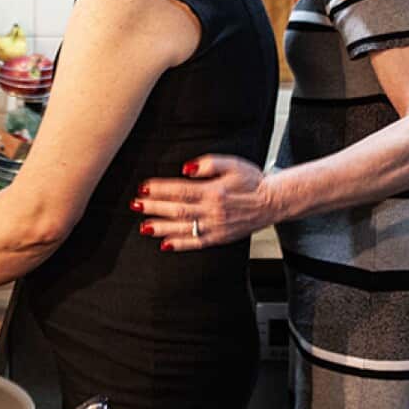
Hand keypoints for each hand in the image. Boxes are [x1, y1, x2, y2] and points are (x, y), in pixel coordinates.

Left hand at [137, 155, 275, 251]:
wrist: (273, 201)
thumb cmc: (252, 180)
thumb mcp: (232, 164)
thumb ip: (209, 163)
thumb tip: (186, 169)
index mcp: (214, 191)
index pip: (181, 190)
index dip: (160, 189)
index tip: (144, 188)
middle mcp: (212, 211)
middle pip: (177, 209)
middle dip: (154, 207)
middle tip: (136, 205)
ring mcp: (215, 226)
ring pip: (183, 228)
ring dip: (161, 227)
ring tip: (144, 226)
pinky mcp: (219, 238)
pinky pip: (196, 243)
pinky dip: (179, 244)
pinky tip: (165, 244)